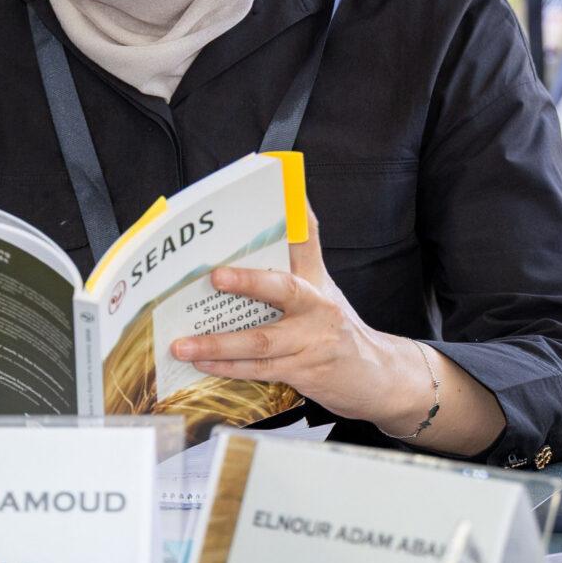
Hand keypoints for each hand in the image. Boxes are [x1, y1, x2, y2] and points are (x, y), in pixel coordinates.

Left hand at [169, 228, 435, 435]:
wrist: (378, 375)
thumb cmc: (337, 329)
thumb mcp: (323, 290)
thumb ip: (296, 261)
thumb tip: (268, 227)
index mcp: (318, 280)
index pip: (306, 237)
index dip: (292, 213)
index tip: (277, 187)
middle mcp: (318, 306)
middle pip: (283, 289)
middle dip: (248, 282)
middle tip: (215, 276)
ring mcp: (312, 341)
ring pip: (262, 340)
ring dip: (219, 343)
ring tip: (182, 342)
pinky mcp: (305, 371)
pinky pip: (260, 369)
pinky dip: (228, 368)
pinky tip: (201, 364)